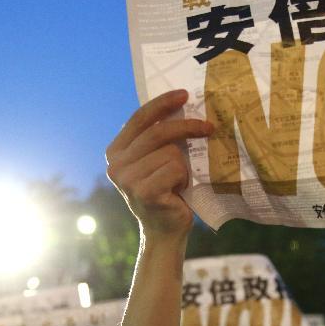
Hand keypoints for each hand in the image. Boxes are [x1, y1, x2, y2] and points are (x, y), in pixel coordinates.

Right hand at [106, 90, 212, 236]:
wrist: (165, 231)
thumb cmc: (166, 192)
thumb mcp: (155, 161)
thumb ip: (157, 139)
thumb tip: (182, 105)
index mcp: (115, 152)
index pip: (139, 118)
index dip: (162, 103)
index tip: (184, 94)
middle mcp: (115, 165)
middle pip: (158, 132)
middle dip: (187, 126)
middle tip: (209, 127)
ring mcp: (127, 180)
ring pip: (171, 152)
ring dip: (184, 166)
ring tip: (179, 181)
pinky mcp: (144, 192)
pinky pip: (176, 168)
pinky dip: (184, 178)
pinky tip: (178, 191)